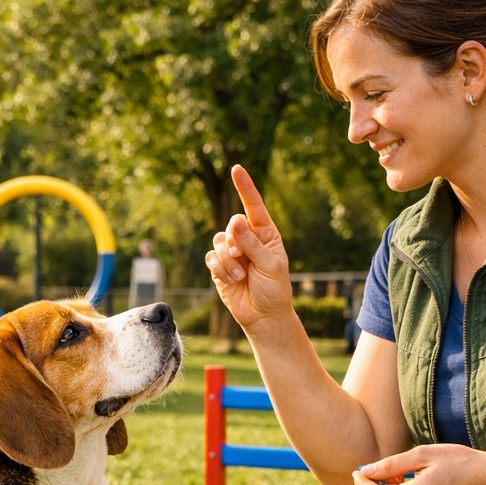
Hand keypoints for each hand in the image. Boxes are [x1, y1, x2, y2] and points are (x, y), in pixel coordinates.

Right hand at [203, 165, 293, 328]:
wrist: (263, 315)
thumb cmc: (274, 289)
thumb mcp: (270, 264)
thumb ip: (252, 243)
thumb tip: (235, 221)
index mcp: (266, 233)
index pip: (254, 206)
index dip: (244, 187)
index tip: (236, 169)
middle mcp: (247, 239)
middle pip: (232, 225)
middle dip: (235, 242)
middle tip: (244, 259)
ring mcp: (232, 252)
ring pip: (219, 241)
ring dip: (228, 260)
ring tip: (241, 276)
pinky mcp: (219, 266)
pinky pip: (211, 258)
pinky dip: (220, 269)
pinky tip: (231, 280)